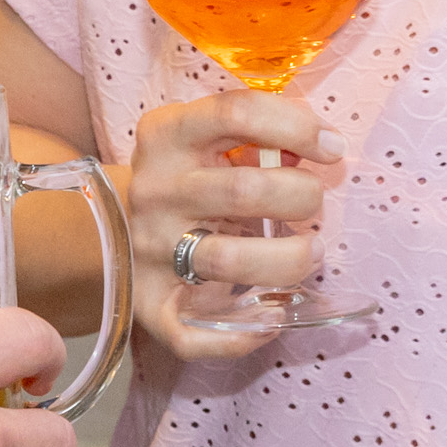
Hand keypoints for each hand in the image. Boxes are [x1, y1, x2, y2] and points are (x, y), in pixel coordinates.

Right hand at [123, 91, 347, 362]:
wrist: (113, 225)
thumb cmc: (188, 177)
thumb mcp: (208, 137)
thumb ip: (257, 133)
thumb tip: (324, 145)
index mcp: (167, 134)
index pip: (236, 113)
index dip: (296, 127)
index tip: (333, 147)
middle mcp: (155, 190)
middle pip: (243, 189)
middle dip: (301, 196)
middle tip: (315, 205)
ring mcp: (150, 250)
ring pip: (227, 260)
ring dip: (289, 260)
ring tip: (313, 253)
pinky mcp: (150, 305)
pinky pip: (195, 332)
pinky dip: (244, 333)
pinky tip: (273, 316)